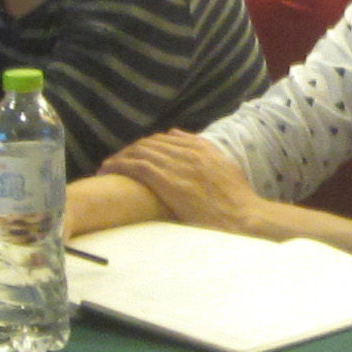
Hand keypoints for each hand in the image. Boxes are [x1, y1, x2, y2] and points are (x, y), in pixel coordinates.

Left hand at [108, 132, 270, 237]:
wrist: (244, 217)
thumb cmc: (237, 200)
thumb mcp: (225, 167)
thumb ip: (203, 149)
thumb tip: (177, 135)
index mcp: (202, 149)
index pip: (165, 140)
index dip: (146, 146)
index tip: (135, 155)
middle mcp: (187, 152)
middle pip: (150, 144)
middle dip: (130, 151)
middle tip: (116, 162)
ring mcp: (178, 166)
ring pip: (140, 152)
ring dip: (120, 158)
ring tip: (107, 166)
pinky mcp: (168, 182)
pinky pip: (137, 167)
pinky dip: (119, 166)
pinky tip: (108, 170)